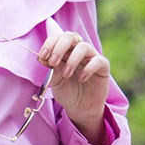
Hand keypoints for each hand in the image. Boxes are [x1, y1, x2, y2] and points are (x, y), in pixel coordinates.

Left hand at [38, 29, 110, 144]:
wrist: (80, 108)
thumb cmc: (67, 91)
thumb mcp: (55, 81)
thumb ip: (51, 68)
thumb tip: (42, 57)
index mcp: (65, 51)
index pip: (57, 37)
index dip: (49, 44)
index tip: (42, 56)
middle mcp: (77, 51)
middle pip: (70, 36)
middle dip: (59, 47)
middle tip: (53, 62)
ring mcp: (91, 57)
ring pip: (83, 46)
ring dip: (72, 60)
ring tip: (66, 74)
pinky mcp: (103, 66)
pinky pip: (97, 60)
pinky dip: (88, 69)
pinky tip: (81, 79)